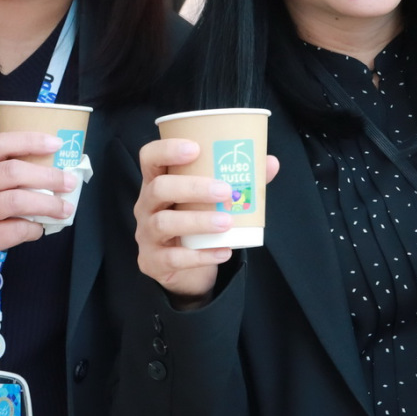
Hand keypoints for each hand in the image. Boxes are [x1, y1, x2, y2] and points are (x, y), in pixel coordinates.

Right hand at [0, 133, 77, 280]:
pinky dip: (34, 229)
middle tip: (69, 181)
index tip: (55, 142)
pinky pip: (16, 231)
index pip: (1, 144)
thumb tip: (43, 168)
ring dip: (48, 204)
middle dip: (48, 176)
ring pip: (18, 202)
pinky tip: (39, 227)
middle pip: (14, 173)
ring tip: (64, 208)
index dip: (31, 140)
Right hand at [134, 137, 279, 306]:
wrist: (180, 267)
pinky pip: (173, 258)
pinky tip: (224, 251)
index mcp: (157, 182)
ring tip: (227, 222)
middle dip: (192, 187)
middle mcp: (146, 205)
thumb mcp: (207, 199)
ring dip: (198, 221)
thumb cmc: (194, 219)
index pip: (150, 158)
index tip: (195, 148)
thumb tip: (270, 163)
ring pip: (164, 223)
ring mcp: (147, 234)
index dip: (167, 150)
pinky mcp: (153, 261)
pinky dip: (201, 256)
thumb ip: (238, 180)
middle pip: (158, 189)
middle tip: (224, 190)